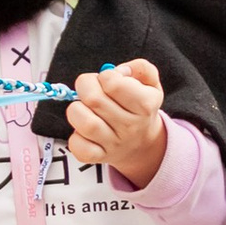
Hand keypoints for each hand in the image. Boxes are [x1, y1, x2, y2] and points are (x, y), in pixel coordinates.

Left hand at [65, 58, 167, 189]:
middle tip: (90, 88)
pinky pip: (78, 146)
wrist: (142, 143)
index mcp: (145, 104)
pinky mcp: (98, 156)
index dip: (105, 75)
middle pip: (94, 99)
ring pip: (85, 123)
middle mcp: (130, 126)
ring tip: (84, 108)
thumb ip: (141, 68)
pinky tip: (83, 129)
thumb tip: (120, 70)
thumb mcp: (150, 84)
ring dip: (77, 109)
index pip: (113, 83)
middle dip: (86, 86)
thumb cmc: (140, 108)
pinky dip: (75, 136)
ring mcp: (114, 143)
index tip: (108, 79)